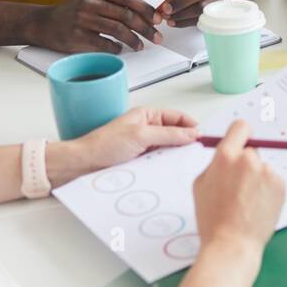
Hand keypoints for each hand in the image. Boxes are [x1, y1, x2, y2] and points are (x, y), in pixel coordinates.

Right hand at [28, 0, 163, 52]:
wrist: (43, 23)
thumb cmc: (73, 12)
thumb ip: (113, 1)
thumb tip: (144, 12)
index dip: (146, 9)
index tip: (159, 19)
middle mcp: (90, 2)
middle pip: (126, 15)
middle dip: (146, 28)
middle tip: (157, 37)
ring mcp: (82, 19)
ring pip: (118, 30)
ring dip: (134, 40)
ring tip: (141, 46)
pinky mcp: (77, 36)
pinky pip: (104, 43)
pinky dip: (116, 48)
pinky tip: (121, 49)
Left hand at [48, 106, 199, 185]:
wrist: (83, 165)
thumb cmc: (103, 145)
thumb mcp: (141, 136)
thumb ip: (169, 134)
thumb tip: (192, 134)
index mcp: (148, 115)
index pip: (178, 117)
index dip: (192, 126)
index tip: (203, 138)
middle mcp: (147, 129)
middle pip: (176, 134)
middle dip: (185, 143)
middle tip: (196, 152)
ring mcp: (145, 146)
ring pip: (169, 149)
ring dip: (174, 156)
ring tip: (182, 163)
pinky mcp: (141, 161)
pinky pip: (160, 162)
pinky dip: (165, 166)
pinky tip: (169, 171)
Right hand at [192, 120, 285, 257]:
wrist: (232, 244)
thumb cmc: (213, 219)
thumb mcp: (201, 185)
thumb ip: (215, 163)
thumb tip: (227, 151)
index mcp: (225, 157)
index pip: (240, 127)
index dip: (241, 134)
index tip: (242, 140)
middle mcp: (248, 160)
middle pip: (251, 151)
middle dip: (246, 165)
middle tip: (238, 188)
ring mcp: (267, 172)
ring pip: (262, 169)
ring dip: (258, 180)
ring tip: (246, 203)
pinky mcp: (280, 185)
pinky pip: (273, 182)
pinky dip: (268, 191)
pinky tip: (257, 207)